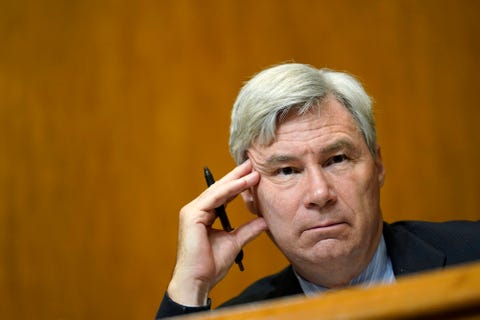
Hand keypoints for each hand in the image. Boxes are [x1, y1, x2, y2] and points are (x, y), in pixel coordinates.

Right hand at [167, 160, 266, 305]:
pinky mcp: (192, 215)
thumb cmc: (211, 265)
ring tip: (252, 170)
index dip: (238, 184)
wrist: (198, 281)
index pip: (223, 195)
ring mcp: (192, 211)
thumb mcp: (235, 242)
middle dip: (237, 175)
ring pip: (218, 191)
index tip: (254, 175)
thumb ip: (248, 230)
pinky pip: (215, 198)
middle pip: (219, 188)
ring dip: (236, 180)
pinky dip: (230, 190)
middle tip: (252, 162)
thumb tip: (264, 221)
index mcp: (203, 215)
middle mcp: (196, 210)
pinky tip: (244, 183)